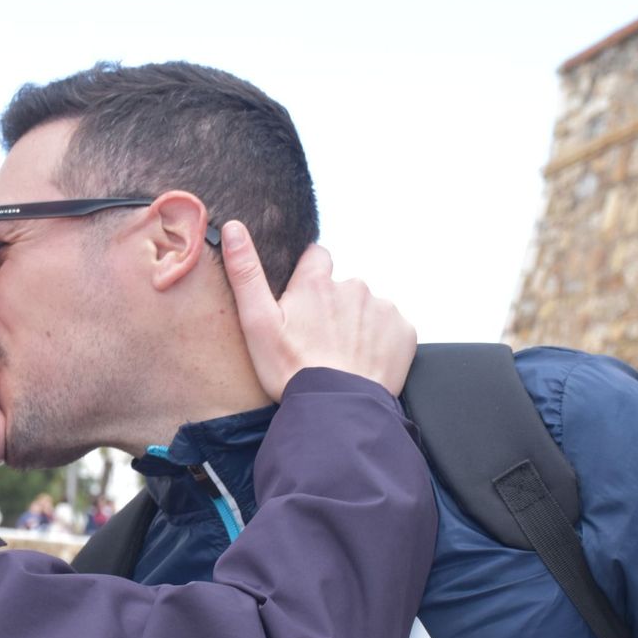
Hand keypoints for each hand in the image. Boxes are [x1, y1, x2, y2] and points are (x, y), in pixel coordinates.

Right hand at [222, 220, 416, 399]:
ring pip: (367, 308)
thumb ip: (245, 272)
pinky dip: (381, 342)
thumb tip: (233, 228)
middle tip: (319, 341)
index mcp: (317, 282)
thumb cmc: (291, 371)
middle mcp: (354, 286)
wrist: (336, 410)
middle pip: (342, 287)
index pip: (316, 256)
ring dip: (357, 325)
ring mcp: (382, 308)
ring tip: (342, 356)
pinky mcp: (404, 331)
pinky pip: (391, 328)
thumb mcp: (257, 323)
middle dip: (334, 307)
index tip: (303, 305)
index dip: (309, 278)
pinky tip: (364, 363)